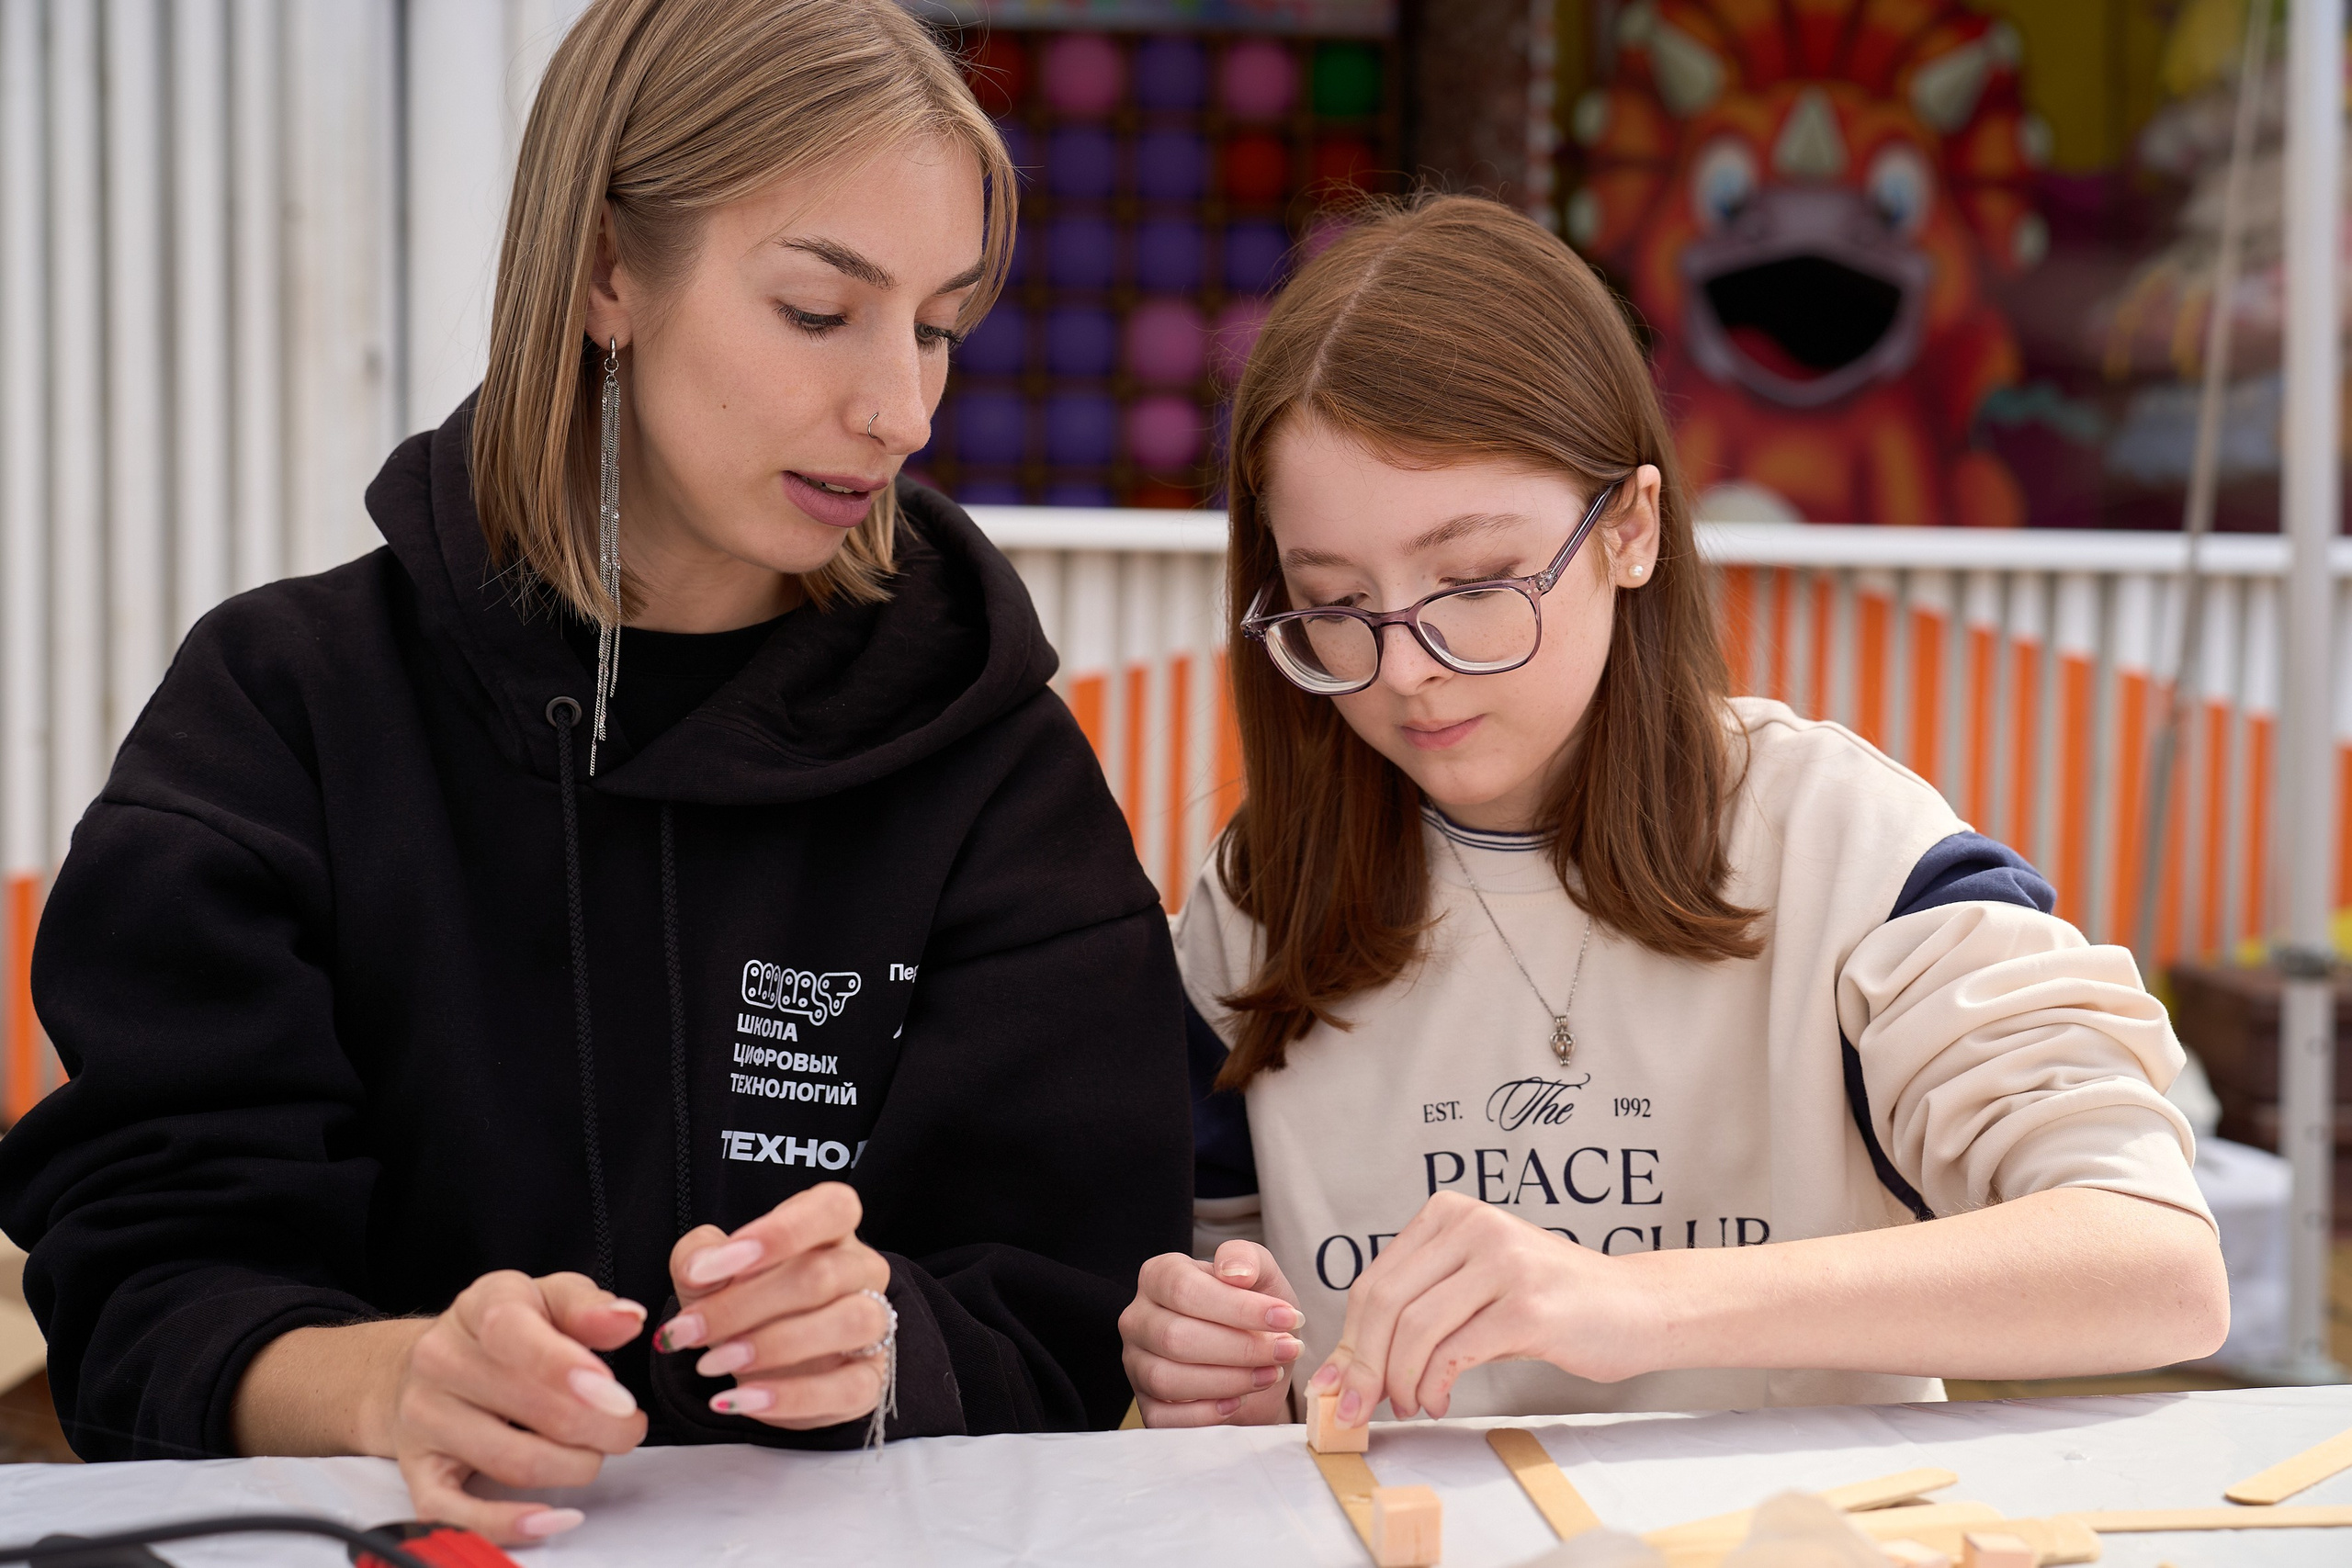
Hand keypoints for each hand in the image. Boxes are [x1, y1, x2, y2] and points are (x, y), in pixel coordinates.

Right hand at [387, 1271, 649, 1544]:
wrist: (425, 1365)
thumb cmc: (501, 1332)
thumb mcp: (547, 1298)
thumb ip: (588, 1308)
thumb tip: (626, 1319)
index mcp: (479, 1307)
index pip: (514, 1332)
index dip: (570, 1368)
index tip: (617, 1397)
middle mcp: (442, 1361)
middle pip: (530, 1407)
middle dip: (599, 1427)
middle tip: (627, 1427)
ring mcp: (425, 1419)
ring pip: (511, 1461)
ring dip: (573, 1466)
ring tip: (596, 1453)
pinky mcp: (418, 1471)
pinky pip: (457, 1511)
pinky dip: (508, 1523)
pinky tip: (550, 1518)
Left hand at [651, 1181, 893, 1427]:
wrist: (762, 1362)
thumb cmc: (742, 1299)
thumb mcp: (707, 1270)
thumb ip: (698, 1257)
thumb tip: (700, 1269)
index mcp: (830, 1226)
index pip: (833, 1209)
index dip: (780, 1233)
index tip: (718, 1265)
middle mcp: (862, 1268)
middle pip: (822, 1275)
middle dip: (743, 1306)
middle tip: (688, 1330)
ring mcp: (875, 1322)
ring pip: (850, 1322)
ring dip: (772, 1346)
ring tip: (712, 1363)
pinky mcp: (869, 1378)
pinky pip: (849, 1387)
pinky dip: (790, 1397)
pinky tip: (740, 1400)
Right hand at [1120, 1240, 1305, 1426]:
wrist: (1258, 1361)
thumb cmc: (1254, 1314)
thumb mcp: (1262, 1277)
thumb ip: (1248, 1259)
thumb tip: (1235, 1272)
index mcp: (1159, 1276)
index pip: (1184, 1290)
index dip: (1238, 1308)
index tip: (1287, 1318)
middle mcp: (1138, 1318)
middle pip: (1175, 1338)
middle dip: (1240, 1348)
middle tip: (1285, 1350)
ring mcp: (1136, 1363)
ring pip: (1167, 1379)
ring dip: (1229, 1381)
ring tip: (1269, 1374)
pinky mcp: (1147, 1405)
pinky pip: (1164, 1418)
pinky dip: (1206, 1414)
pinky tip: (1238, 1401)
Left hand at [1307, 1192, 1652, 1424]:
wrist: (1636, 1306)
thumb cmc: (1551, 1303)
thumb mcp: (1475, 1291)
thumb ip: (1417, 1314)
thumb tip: (1347, 1368)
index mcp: (1450, 1214)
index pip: (1375, 1281)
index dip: (1348, 1340)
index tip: (1334, 1385)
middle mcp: (1474, 1226)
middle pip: (1385, 1303)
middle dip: (1361, 1367)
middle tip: (1356, 1408)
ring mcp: (1503, 1262)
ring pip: (1415, 1329)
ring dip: (1399, 1381)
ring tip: (1410, 1406)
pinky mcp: (1528, 1306)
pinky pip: (1454, 1351)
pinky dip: (1434, 1385)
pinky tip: (1438, 1401)